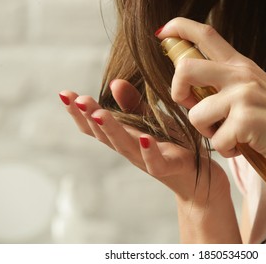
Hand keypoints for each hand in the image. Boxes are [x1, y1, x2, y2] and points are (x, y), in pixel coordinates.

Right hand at [59, 79, 229, 204]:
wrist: (201, 181)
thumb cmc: (174, 148)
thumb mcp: (153, 122)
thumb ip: (134, 106)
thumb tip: (114, 83)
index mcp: (127, 137)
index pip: (97, 126)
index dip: (79, 113)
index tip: (64, 93)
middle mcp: (133, 150)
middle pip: (105, 136)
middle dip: (88, 118)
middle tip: (75, 99)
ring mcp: (150, 161)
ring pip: (125, 147)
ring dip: (111, 130)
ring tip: (98, 113)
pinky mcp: (172, 168)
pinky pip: (157, 163)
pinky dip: (149, 151)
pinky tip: (144, 138)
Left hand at [156, 17, 265, 172]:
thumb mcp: (255, 91)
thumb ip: (226, 86)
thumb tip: (193, 93)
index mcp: (241, 65)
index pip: (205, 35)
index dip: (179, 28)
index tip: (163, 31)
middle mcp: (240, 75)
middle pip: (186, 68)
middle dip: (176, 89)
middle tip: (189, 104)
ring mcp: (243, 96)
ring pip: (196, 114)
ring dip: (207, 132)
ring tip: (229, 136)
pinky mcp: (246, 121)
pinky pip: (216, 140)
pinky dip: (226, 150)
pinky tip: (242, 147)